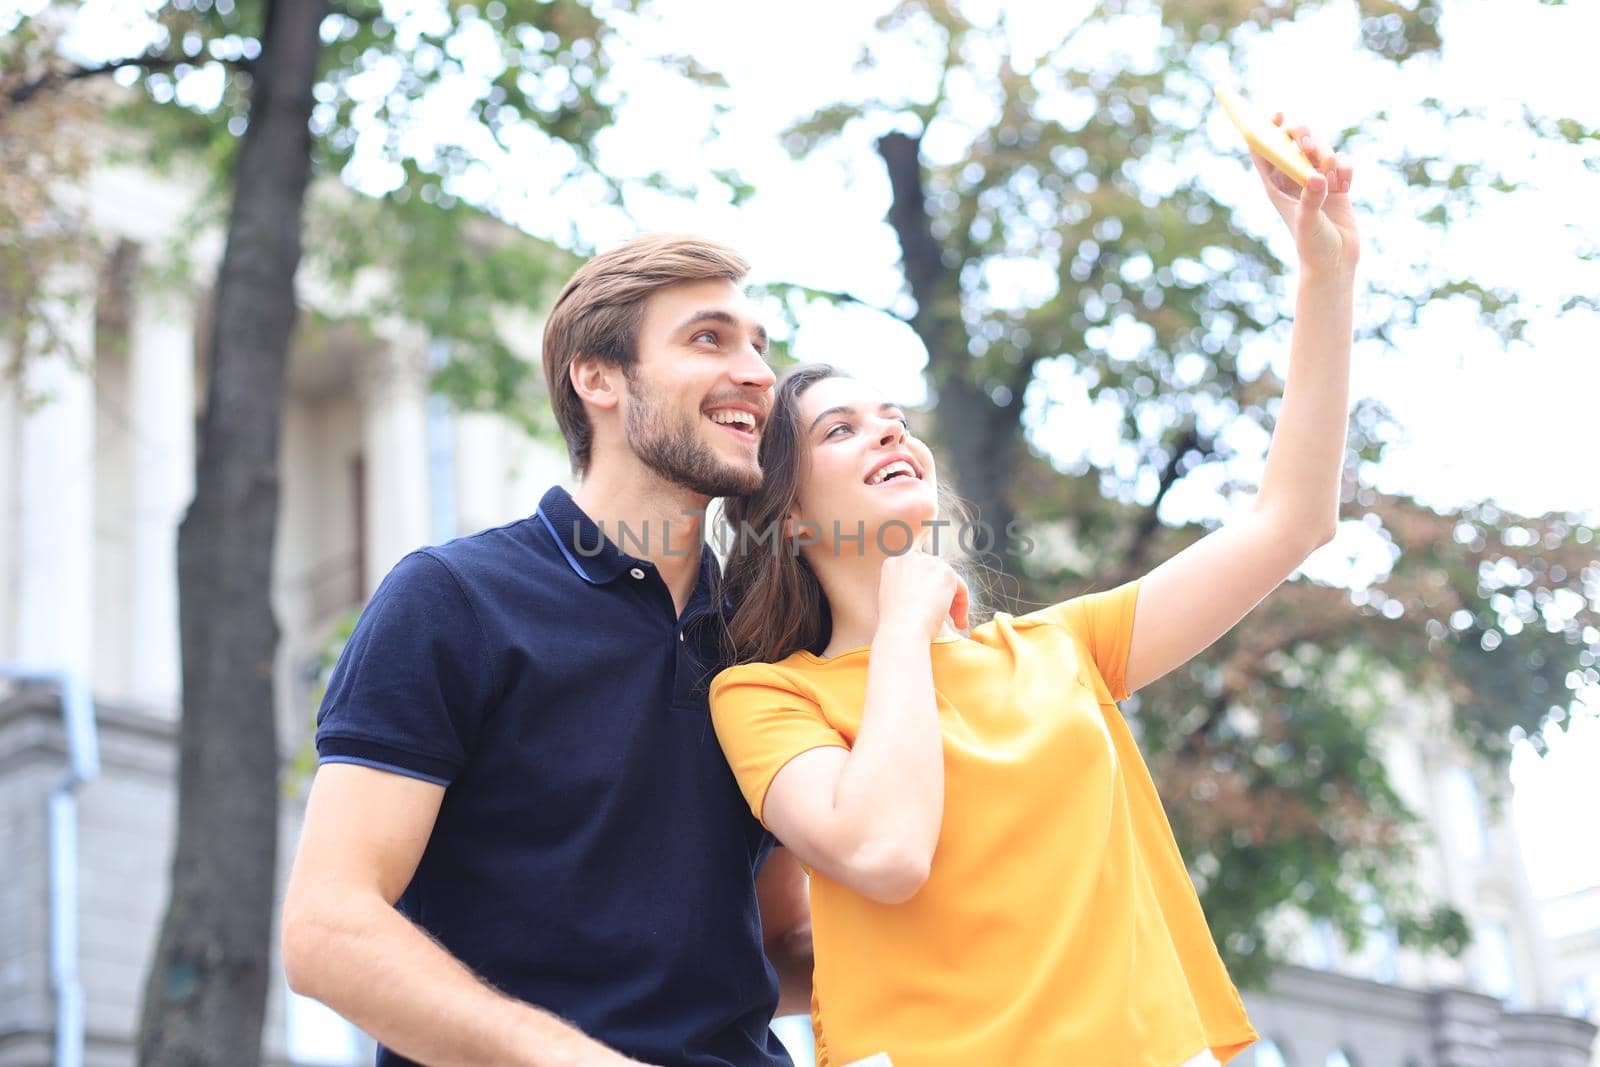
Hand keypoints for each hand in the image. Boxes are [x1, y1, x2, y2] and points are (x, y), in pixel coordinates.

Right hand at [877, 552, 969, 641]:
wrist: (902, 630)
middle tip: (945, 616)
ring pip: (949, 580)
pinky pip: (960, 588)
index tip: (929, 606)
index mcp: (895, 562)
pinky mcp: (946, 572)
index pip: (918, 569)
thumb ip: (906, 588)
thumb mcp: (892, 599)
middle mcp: (910, 557)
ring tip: (953, 622)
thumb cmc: (896, 624)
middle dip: (941, 592)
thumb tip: (925, 591)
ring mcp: (928, 562)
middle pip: (935, 571)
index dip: (926, 588)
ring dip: (953, 601)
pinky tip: (958, 623)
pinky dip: (962, 606)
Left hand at [1253, 114, 1358, 278]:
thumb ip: (1311, 198)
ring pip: (1320, 151)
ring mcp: (1317, 182)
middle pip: (1294, 145)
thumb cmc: (1313, 245)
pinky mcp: (1338, 186)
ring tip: (1328, 172)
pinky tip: (1345, 183)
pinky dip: (1344, 167)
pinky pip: (1342, 164)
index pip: (1266, 154)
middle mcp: (1295, 182)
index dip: (1267, 132)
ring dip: (1325, 153)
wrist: (1336, 262)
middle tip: (1305, 141)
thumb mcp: (1308, 222)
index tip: (1275, 115)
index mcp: (1276, 188)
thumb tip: (1318, 177)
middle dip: (1300, 137)